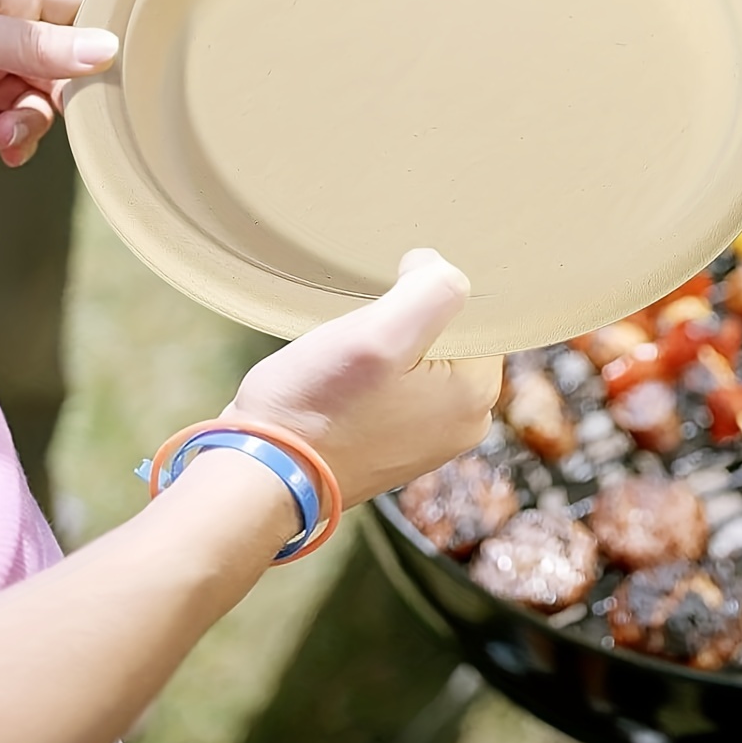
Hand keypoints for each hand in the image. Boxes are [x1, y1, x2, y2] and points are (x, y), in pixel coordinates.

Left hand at [0, 0, 118, 166]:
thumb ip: (34, 45)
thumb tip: (106, 49)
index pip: (78, 5)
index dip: (102, 38)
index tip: (116, 76)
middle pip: (61, 61)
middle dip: (63, 94)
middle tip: (54, 115)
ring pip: (33, 95)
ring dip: (32, 121)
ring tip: (9, 138)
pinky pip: (0, 118)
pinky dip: (8, 137)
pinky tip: (5, 149)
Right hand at [226, 249, 501, 507]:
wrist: (264, 476)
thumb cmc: (316, 405)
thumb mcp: (377, 335)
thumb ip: (430, 292)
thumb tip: (437, 266)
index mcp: (477, 392)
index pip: (473, 312)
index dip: (424, 297)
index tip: (384, 315)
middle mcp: (468, 420)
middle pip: (449, 334)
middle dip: (406, 325)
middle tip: (360, 341)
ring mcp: (434, 437)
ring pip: (421, 356)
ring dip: (387, 348)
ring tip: (349, 364)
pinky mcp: (400, 443)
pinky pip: (401, 386)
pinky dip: (375, 375)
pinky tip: (345, 383)